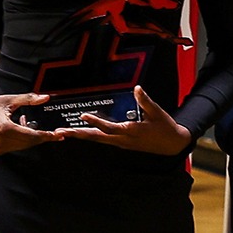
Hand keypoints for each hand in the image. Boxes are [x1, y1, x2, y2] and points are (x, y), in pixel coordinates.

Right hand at [0, 91, 63, 153]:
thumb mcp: (9, 100)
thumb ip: (29, 99)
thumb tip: (44, 98)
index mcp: (5, 129)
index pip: (32, 136)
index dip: (46, 136)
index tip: (57, 135)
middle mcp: (1, 141)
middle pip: (29, 143)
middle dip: (40, 137)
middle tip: (51, 132)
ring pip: (23, 146)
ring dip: (29, 138)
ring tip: (26, 123)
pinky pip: (15, 147)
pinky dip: (20, 140)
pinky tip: (19, 128)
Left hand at [58, 86, 191, 154]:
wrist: (173, 144)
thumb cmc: (165, 127)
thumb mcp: (157, 112)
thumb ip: (145, 101)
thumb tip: (137, 88)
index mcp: (131, 131)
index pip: (110, 127)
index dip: (96, 122)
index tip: (83, 116)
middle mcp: (123, 140)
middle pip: (97, 138)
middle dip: (78, 134)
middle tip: (60, 132)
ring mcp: (121, 144)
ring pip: (97, 140)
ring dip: (81, 136)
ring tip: (65, 132)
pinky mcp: (122, 144)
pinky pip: (102, 140)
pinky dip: (90, 137)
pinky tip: (81, 133)